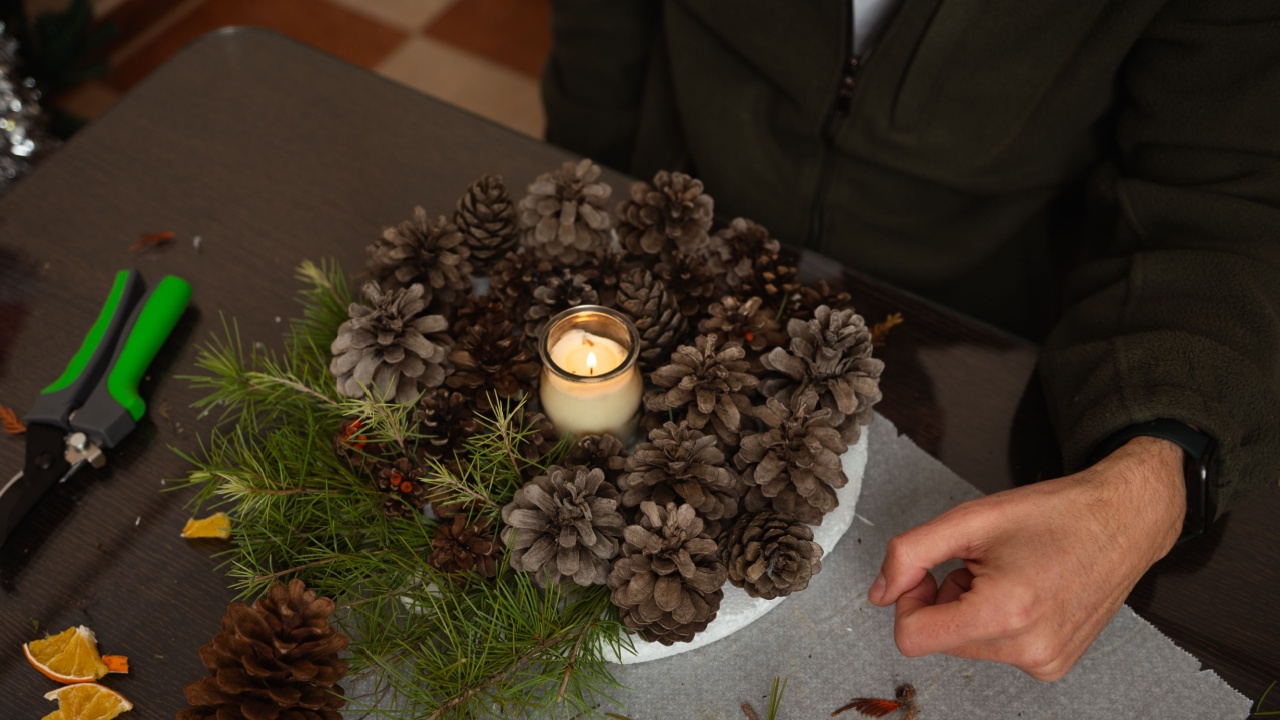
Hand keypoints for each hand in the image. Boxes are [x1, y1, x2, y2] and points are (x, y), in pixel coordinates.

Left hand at [867, 436, 1185, 679]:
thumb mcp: (968, 519)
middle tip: (980, 564)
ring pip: (965, 645)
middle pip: (938, 639)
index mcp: (1004, 613)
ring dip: (971, 608)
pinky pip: (996, 649)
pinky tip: (1025, 591)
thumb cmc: (1054, 514)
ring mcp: (1045, 663)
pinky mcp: (1054, 666)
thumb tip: (878, 593)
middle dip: (945, 599)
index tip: (930, 572)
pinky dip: (997, 620)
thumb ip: (910, 554)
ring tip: (1008, 574)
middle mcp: (1028, 649)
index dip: (908, 599)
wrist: (1124, 521)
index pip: (911, 638)